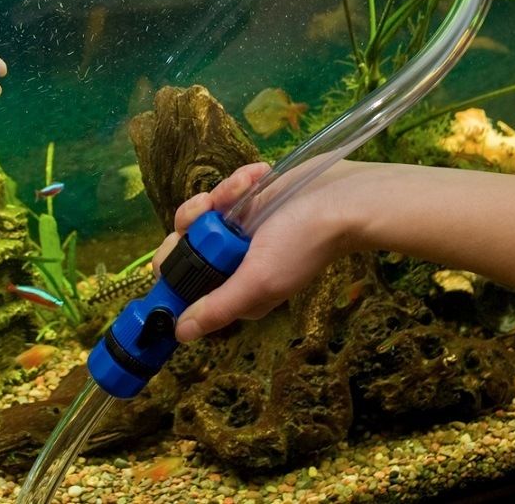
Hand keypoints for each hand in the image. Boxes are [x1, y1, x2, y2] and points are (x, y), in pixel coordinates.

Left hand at [153, 160, 367, 341]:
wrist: (342, 196)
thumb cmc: (301, 243)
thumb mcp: (258, 281)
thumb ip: (218, 307)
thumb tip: (180, 334)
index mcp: (233, 289)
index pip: (183, 284)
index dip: (173, 267)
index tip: (178, 247)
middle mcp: (230, 263)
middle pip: (182, 244)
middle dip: (192, 222)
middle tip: (209, 210)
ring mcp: (236, 231)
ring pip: (198, 213)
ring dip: (219, 196)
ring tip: (245, 188)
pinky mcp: (244, 202)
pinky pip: (221, 191)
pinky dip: (238, 182)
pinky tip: (257, 180)